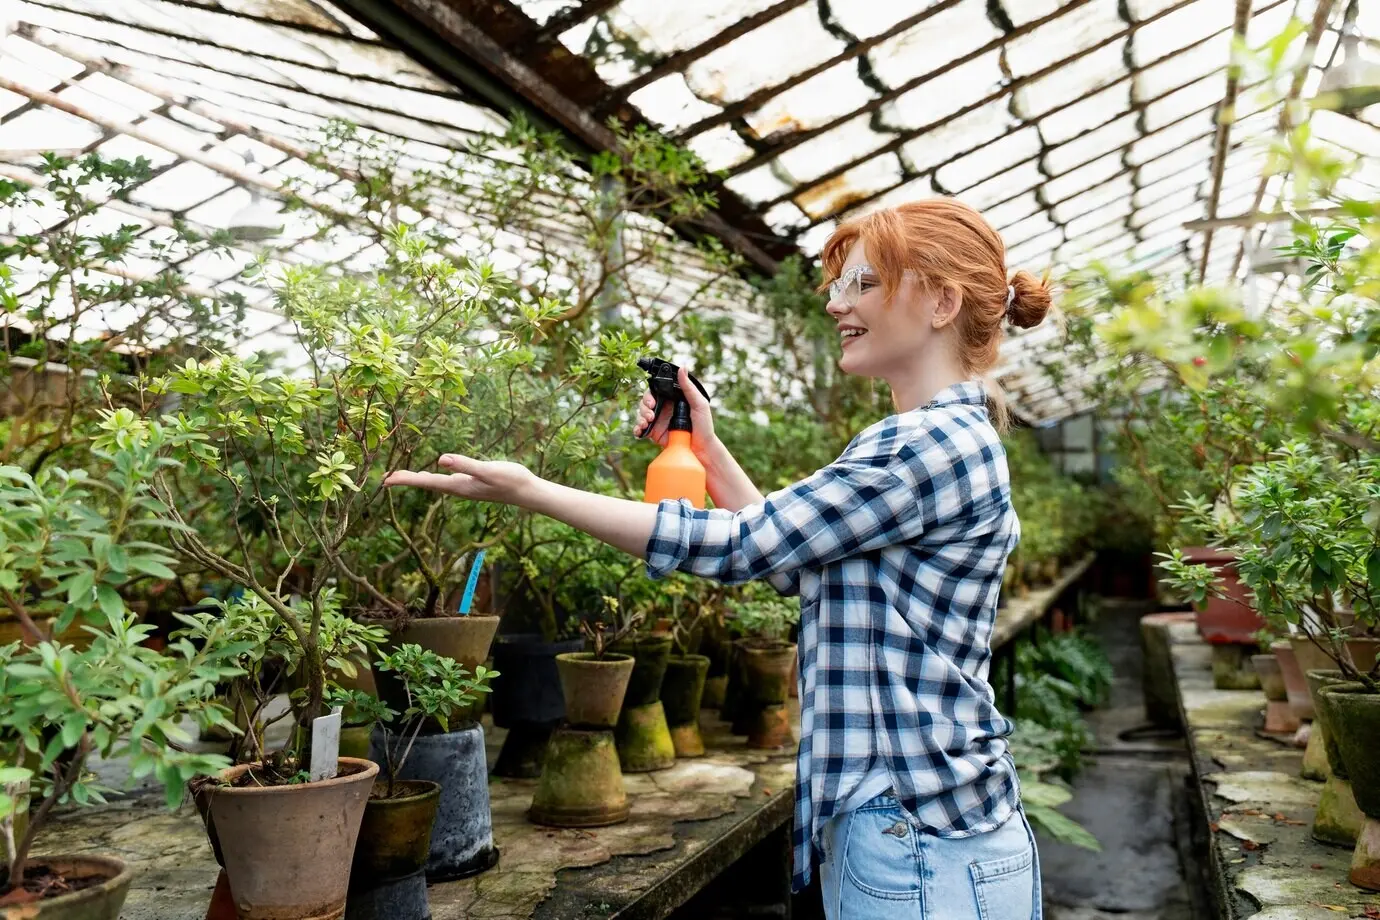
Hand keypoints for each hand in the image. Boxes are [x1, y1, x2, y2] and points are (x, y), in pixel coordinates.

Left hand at [383, 454, 537, 505]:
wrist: (527, 492)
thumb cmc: (510, 480)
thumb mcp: (488, 470)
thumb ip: (465, 464)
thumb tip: (441, 459)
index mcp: (459, 485)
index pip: (426, 481)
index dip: (405, 479)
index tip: (386, 479)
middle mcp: (458, 488)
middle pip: (426, 483)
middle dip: (406, 480)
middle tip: (385, 478)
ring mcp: (465, 487)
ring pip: (434, 483)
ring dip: (417, 479)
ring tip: (402, 477)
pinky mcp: (471, 483)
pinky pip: (444, 481)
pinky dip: (432, 477)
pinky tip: (431, 474)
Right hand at [634, 367, 716, 456]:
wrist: (702, 449)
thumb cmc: (704, 425)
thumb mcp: (699, 404)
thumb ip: (689, 387)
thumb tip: (682, 367)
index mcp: (672, 398)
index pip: (656, 390)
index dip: (650, 394)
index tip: (652, 401)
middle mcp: (664, 408)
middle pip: (645, 402)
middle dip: (644, 407)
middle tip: (651, 414)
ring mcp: (658, 420)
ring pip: (641, 414)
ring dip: (640, 417)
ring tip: (647, 423)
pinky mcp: (654, 433)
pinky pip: (641, 428)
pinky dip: (637, 428)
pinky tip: (639, 431)